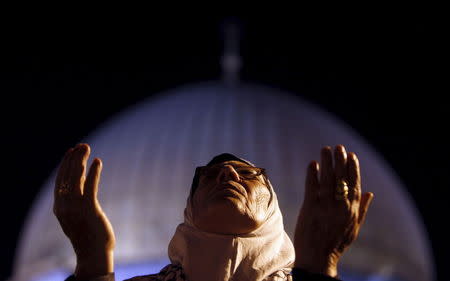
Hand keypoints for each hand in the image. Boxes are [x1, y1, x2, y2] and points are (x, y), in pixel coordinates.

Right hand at [53, 143, 114, 278]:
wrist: (93, 253)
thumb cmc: (89, 234)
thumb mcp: (79, 213)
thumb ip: (78, 196)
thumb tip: (83, 176)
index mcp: (59, 208)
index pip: (60, 180)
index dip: (65, 164)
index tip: (71, 151)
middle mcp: (64, 206)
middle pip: (67, 176)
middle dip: (74, 159)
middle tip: (82, 145)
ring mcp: (75, 208)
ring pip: (76, 179)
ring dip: (81, 161)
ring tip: (87, 148)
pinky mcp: (89, 209)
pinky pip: (90, 186)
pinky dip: (94, 172)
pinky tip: (98, 162)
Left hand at [294, 145, 373, 276]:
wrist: (318, 259)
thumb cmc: (336, 243)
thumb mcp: (353, 227)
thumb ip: (362, 209)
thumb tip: (370, 193)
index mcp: (352, 210)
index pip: (354, 184)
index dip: (353, 168)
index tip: (352, 155)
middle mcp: (340, 206)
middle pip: (341, 178)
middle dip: (340, 161)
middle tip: (338, 147)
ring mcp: (325, 207)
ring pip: (327, 180)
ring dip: (326, 163)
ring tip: (325, 150)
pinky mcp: (310, 209)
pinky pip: (312, 188)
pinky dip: (312, 175)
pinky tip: (312, 164)